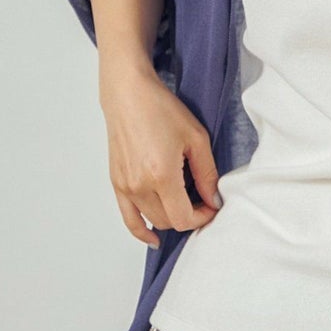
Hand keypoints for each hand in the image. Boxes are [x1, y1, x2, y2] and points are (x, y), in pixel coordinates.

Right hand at [99, 69, 222, 247]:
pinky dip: (141, 231)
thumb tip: (213, 199)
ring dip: (171, 218)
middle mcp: (139, 186)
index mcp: (161, 175)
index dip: (202, 217)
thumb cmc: (161, 109)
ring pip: (152, 220)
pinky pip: (128, 218)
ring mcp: (124, 186)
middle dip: (189, 217)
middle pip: (169, 222)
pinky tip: (154, 237)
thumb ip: (207, 173)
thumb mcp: (196, 138)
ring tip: (184, 204)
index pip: (183, 217)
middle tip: (202, 201)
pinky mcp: (116, 182)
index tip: (212, 205)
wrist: (128, 94)